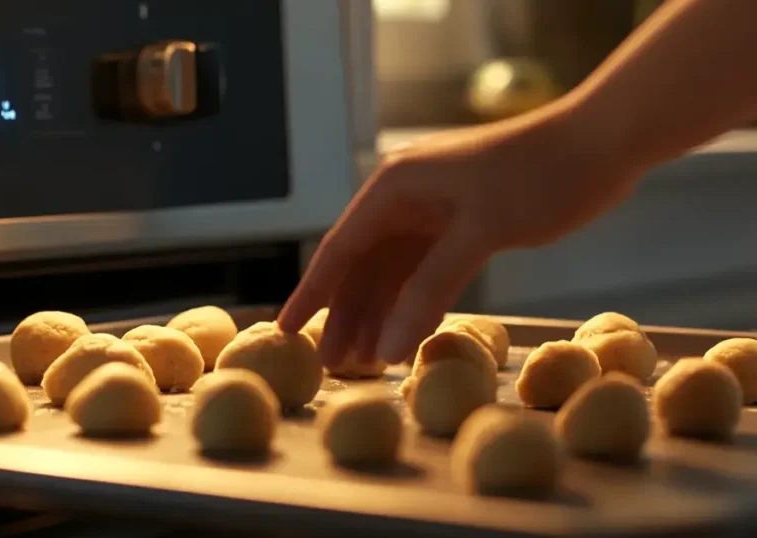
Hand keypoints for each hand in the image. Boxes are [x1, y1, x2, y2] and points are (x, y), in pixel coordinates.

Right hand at [278, 110, 640, 365]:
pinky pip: (422, 272)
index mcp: (394, 186)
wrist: (601, 143)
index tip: (285, 330)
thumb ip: (428, 291)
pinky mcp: (461, 224)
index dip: (312, 294)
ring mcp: (432, 211)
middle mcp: (404, 197)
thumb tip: (385, 349)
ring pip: (391, 273)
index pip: (339, 249)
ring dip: (378, 315)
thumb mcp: (479, 232)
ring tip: (364, 363)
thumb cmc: (539, 175)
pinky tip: (403, 334)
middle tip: (332, 366)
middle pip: (361, 266)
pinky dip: (412, 303)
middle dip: (346, 316)